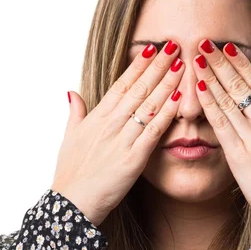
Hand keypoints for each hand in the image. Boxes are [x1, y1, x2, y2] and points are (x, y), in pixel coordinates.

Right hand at [51, 40, 185, 225]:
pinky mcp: (133, 159)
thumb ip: (75, 113)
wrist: (71, 203)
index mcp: (97, 117)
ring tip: (181, 64)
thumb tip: (72, 92)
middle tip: (174, 45)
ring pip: (148, 105)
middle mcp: (110, 124)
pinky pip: (153, 132)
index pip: (121, 84)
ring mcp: (122, 140)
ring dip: (166, 84)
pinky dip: (166, 114)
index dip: (137, 65)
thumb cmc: (70, 172)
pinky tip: (179, 100)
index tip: (152, 49)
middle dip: (157, 66)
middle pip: (138, 88)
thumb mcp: (69, 137)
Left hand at [193, 39, 250, 228]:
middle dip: (222, 63)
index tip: (228, 48)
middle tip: (205, 43)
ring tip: (197, 58)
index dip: (242, 64)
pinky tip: (199, 89)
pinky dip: (210, 104)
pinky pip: (221, 124)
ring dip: (211, 77)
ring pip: (229, 100)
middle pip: (241, 87)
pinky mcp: (239, 155)